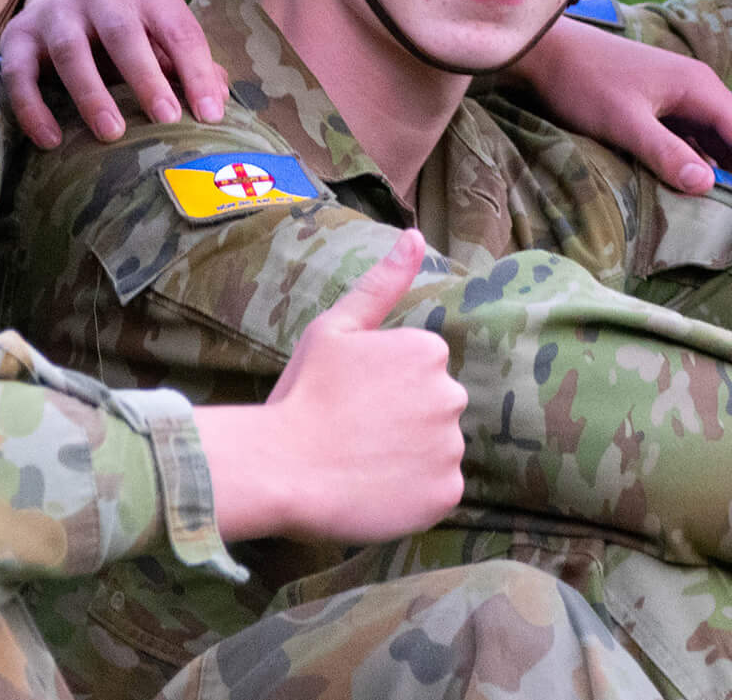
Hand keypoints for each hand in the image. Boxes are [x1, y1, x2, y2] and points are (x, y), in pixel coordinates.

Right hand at [0, 0, 228, 147]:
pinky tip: (52, 140)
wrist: (62, 0)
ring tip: (112, 133)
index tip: (209, 116)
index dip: (197, 72)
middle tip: (166, 119)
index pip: (178, 30)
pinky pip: (20, 73)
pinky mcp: (18, 36)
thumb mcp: (162, 37)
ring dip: (91, 93)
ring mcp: (55, 11)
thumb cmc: (128, 30)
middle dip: (145, 76)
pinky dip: (34, 108)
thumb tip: (219, 98)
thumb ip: (190, 64)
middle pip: (122, 32)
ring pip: (70, 51)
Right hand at [198, 230, 467, 544]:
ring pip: (435, 451)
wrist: (280, 468)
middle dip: (402, 422)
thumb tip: (416, 236)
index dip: (382, 389)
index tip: (350, 400)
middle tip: (352, 434)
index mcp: (429, 352)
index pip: (421, 373)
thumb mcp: (335, 328)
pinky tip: (374, 491)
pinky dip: (412, 495)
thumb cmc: (302, 393)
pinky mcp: (445, 493)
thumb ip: (382, 284)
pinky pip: (436, 491)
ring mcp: (451, 448)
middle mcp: (451, 395)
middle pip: (433, 410)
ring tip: (359, 464)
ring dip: (408, 459)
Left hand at [514, 18, 731, 208]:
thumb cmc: (582, 82)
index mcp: (700, 89)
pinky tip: (716, 194)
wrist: (545, 52)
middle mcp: (699, 91)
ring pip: (723, 143)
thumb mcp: (623, 121)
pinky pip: (700, 143)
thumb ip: (665, 152)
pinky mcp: (662, 109)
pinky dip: (714, 168)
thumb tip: (709, 184)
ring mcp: (681, 99)